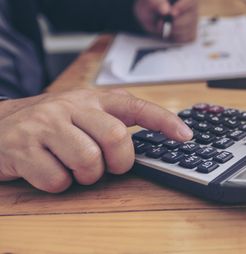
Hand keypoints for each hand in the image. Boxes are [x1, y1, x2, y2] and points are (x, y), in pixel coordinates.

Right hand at [0, 89, 192, 192]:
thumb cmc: (51, 124)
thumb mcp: (83, 113)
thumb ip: (113, 120)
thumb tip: (156, 136)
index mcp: (92, 99)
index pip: (136, 106)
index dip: (164, 121)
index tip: (185, 135)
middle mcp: (70, 106)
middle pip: (115, 137)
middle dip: (119, 161)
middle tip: (109, 166)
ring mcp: (45, 125)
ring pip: (88, 161)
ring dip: (87, 176)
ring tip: (75, 169)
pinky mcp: (22, 148)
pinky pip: (57, 180)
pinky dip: (59, 184)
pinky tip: (50, 171)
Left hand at [134, 0, 197, 42]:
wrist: (149, 13)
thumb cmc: (151, 1)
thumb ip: (156, 1)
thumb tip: (166, 10)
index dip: (183, 6)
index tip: (172, 13)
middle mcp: (192, 6)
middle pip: (191, 17)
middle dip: (174, 22)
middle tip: (160, 21)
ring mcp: (193, 20)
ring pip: (188, 30)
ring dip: (172, 31)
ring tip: (162, 25)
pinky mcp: (190, 32)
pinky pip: (186, 38)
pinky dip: (174, 37)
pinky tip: (168, 32)